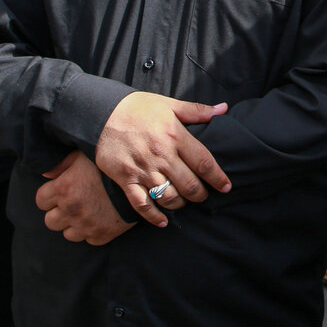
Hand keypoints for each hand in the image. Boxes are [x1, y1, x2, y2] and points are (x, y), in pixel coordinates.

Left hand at [37, 150, 134, 245]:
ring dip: (74, 225)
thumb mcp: (85, 156)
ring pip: (68, 234)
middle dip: (59, 213)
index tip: (60, 193)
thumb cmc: (110, 166)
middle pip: (50, 221)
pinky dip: (92, 232)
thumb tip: (46, 174)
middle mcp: (71, 209)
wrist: (141, 181)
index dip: (49, 196)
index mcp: (64, 188)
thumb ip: (62, 164)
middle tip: (72, 204)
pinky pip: (88, 240)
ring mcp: (86, 225)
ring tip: (86, 213)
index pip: (41, 201)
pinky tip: (100, 219)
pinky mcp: (101, 235)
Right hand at [94, 92, 230, 227]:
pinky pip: (142, 204)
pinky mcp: (126, 178)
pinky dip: (154, 216)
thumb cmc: (138, 108)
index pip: (204, 162)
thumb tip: (223, 109)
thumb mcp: (169, 104)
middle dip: (200, 194)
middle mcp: (161, 155)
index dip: (217, 178)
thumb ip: (197, 110)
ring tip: (183, 202)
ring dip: (180, 204)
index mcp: (175, 136)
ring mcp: (143, 169)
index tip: (226, 187)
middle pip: (189, 185)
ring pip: (168, 197)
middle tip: (203, 196)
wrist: (101, 113)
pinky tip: (163, 221)